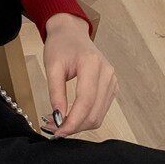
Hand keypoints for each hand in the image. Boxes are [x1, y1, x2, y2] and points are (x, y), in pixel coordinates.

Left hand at [40, 12, 117, 137]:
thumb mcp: (52, 66)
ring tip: (60, 122)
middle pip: (94, 113)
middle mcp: (107, 73)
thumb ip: (55, 92)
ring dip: (80, 124)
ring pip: (98, 115)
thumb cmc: (60, 44)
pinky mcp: (112, 87)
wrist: (71, 31)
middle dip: (74, 125)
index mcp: (92, 64)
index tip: (58, 131)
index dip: (72, 121)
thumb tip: (58, 118)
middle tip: (54, 128)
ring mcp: (112, 81)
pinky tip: (71, 115)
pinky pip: (100, 110)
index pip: (85, 102)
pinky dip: (86, 117)